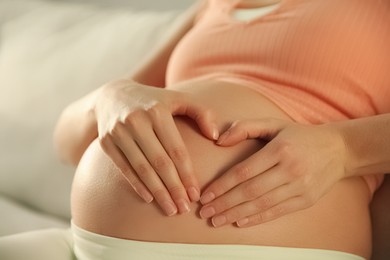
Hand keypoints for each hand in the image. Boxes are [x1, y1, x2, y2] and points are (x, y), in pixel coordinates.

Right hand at [95, 79, 217, 215]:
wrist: (112, 96)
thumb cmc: (153, 101)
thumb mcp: (179, 99)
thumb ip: (202, 113)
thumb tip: (216, 136)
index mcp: (158, 112)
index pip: (176, 150)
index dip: (187, 174)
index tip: (195, 194)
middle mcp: (137, 121)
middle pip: (159, 162)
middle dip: (174, 188)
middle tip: (184, 209)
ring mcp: (119, 132)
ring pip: (142, 168)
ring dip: (157, 192)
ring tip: (170, 209)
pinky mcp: (106, 142)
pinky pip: (124, 168)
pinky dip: (137, 184)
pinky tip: (149, 199)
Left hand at [199, 118, 346, 226]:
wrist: (339, 149)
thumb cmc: (300, 136)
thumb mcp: (274, 124)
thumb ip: (245, 128)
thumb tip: (219, 140)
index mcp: (279, 149)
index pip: (243, 171)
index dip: (222, 185)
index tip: (205, 195)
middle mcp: (290, 169)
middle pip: (249, 191)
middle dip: (224, 203)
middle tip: (204, 212)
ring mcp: (300, 187)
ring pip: (261, 204)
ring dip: (236, 214)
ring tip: (216, 220)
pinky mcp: (306, 200)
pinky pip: (277, 212)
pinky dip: (257, 219)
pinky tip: (240, 222)